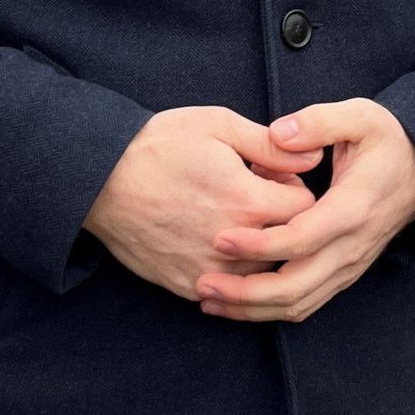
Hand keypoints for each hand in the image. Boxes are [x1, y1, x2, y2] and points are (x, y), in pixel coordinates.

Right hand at [84, 106, 323, 300]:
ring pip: (260, 269)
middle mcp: (234, 245)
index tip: (271, 176)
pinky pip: (227, 287)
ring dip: (256, 245)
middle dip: (280, 218)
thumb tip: (314, 156)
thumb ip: (271, 146)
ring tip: (228, 213)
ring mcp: (210, 271)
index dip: (293, 187)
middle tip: (251, 193)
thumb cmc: (159, 145)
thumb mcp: (218, 127)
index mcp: (248, 202)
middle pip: (288, 243)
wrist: (100, 179)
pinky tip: (207, 235)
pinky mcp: (187, 285)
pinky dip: (228, 267)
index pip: (307, 208)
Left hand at [196, 99, 414, 323]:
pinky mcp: (343, 273)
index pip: (302, 239)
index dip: (260, 244)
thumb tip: (279, 133)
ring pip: (299, 304)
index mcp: (353, 208)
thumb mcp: (360, 117)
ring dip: (253, 309)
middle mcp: (352, 246)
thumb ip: (319, 122)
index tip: (221, 238)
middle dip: (246, 293)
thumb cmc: (386, 139)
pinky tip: (237, 303)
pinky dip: (270, 309)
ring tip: (209, 300)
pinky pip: (306, 303)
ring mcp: (349, 265)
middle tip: (203, 284)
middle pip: (296, 287)